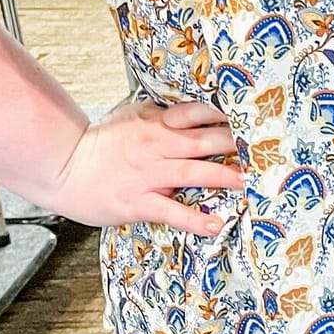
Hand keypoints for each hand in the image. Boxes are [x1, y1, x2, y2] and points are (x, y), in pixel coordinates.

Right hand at [44, 100, 242, 235]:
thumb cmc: (100, 143)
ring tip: (254, 182)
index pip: (201, 112)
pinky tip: (216, 224)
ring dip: (228, 177)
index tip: (257, 119)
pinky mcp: (138, 201)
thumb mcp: (133, 117)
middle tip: (270, 150)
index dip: (230, 115)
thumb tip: (196, 109)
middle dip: (241, 145)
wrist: (62, 166)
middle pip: (208, 141)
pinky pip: (171, 210)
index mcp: (159, 124)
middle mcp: (159, 146)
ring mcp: (149, 174)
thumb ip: (164, 114)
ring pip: (196, 172)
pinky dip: (194, 219)